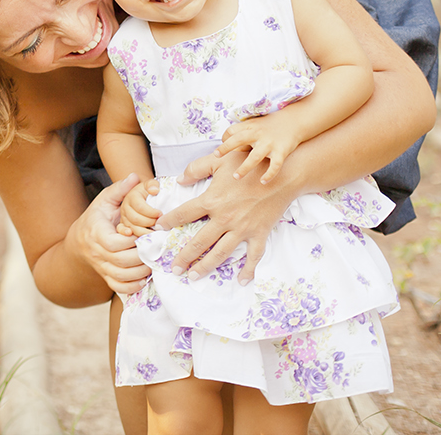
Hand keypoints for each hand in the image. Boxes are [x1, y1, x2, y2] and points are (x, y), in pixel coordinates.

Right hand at [67, 173, 151, 295]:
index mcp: (96, 233)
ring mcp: (101, 266)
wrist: (79, 240)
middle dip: (142, 256)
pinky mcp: (105, 277)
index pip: (115, 243)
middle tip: (156, 249)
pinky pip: (119, 287)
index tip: (144, 234)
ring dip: (141, 271)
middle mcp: (97, 252)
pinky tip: (144, 277)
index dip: (133, 242)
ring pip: (122, 276)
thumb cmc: (96, 218)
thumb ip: (119, 189)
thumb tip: (135, 177)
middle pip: (122, 261)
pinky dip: (133, 285)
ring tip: (152, 261)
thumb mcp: (105, 200)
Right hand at [119, 178, 161, 235]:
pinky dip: (134, 237)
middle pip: (136, 219)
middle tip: (160, 223)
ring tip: (156, 231)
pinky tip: (144, 236)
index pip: (140, 207)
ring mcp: (124, 218)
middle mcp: (125, 208)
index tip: (161, 213)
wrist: (139, 196)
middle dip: (150, 222)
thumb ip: (152, 184)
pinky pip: (126, 234)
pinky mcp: (124, 226)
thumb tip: (154, 190)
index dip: (151, 212)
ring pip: (133, 228)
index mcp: (131, 197)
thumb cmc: (147, 192)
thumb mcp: (149, 185)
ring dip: (146, 231)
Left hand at [153, 150, 292, 284]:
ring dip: (206, 267)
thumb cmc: (249, 164)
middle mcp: (224, 218)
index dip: (169, 221)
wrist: (282, 174)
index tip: (158, 228)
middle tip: (174, 269)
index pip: (184, 213)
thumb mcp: (219, 160)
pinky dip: (249, 269)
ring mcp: (243, 228)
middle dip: (185, 257)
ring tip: (194, 277)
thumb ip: (196, 169)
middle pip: (199, 242)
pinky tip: (242, 280)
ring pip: (221, 253)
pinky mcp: (259, 233)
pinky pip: (253, 255)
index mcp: (212, 200)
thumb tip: (179, 179)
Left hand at [215, 112, 303, 184]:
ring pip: (255, 157)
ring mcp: (269, 143)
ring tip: (235, 177)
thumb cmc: (269, 126)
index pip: (231, 131)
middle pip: (238, 140)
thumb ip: (243, 134)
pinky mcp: (282, 151)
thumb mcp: (254, 125)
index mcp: (249, 126)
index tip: (221, 149)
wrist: (294, 121)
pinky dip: (269, 174)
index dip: (225, 139)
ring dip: (244, 168)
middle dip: (226, 148)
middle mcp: (258, 134)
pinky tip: (263, 182)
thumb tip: (229, 147)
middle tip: (216, 156)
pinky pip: (275, 165)